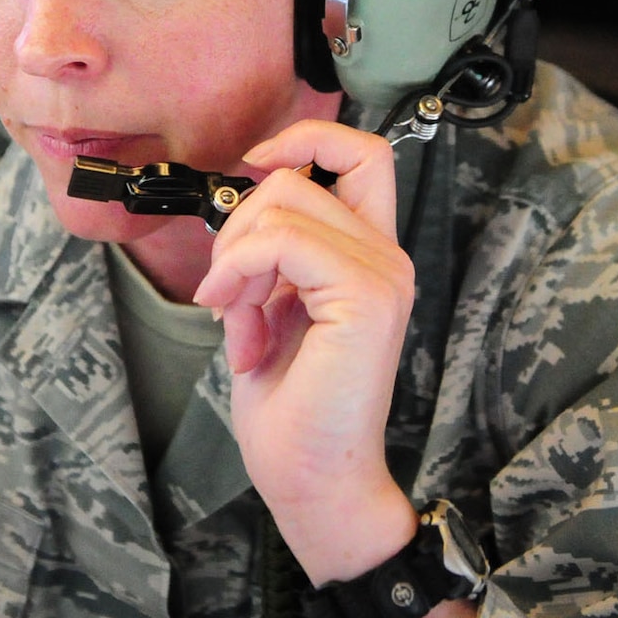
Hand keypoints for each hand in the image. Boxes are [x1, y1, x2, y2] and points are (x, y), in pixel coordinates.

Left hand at [193, 120, 418, 579]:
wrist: (312, 481)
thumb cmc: (292, 409)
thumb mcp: (269, 308)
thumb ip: (270, 255)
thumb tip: (240, 207)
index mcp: (369, 254)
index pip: (361, 152)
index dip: (305, 137)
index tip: (253, 164)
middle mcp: (387, 256)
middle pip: (302, 173)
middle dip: (241, 224)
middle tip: (230, 296)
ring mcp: (383, 274)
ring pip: (284, 201)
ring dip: (236, 259)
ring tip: (239, 323)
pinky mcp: (366, 297)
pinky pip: (282, 240)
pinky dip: (240, 271)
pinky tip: (239, 324)